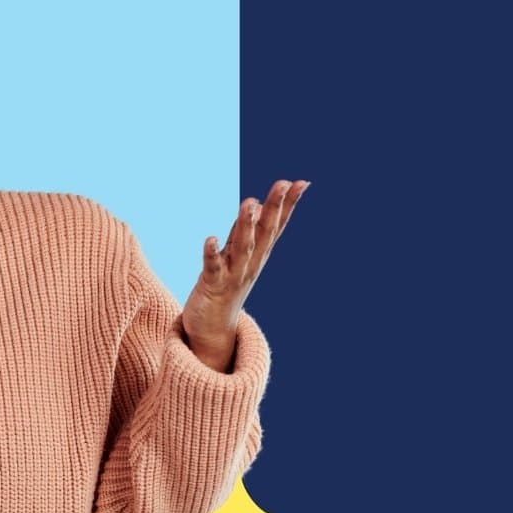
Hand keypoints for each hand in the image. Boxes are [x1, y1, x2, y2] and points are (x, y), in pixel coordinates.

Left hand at [181, 180, 310, 370]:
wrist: (213, 329)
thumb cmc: (226, 286)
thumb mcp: (239, 256)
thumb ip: (246, 230)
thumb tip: (257, 203)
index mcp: (258, 255)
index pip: (276, 226)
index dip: (288, 205)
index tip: (301, 183)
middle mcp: (250, 263)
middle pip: (264, 232)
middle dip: (274, 208)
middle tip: (283, 183)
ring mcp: (233, 274)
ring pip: (242, 247)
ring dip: (246, 225)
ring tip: (249, 202)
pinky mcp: (212, 285)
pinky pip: (212, 267)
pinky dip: (212, 253)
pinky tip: (210, 238)